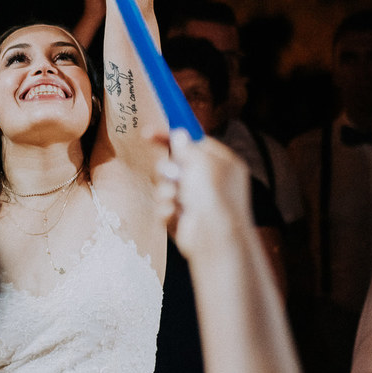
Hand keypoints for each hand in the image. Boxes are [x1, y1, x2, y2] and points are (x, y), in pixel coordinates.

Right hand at [155, 129, 254, 261]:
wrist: (214, 239)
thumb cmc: (215, 197)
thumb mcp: (202, 162)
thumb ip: (188, 147)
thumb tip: (179, 135)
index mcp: (222, 165)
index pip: (194, 143)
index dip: (173, 137)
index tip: (149, 133)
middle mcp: (209, 182)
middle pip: (176, 164)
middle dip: (168, 169)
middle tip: (172, 174)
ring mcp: (195, 201)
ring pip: (166, 185)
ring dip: (166, 189)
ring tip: (175, 198)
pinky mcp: (182, 218)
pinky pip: (164, 206)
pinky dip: (167, 208)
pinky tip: (176, 213)